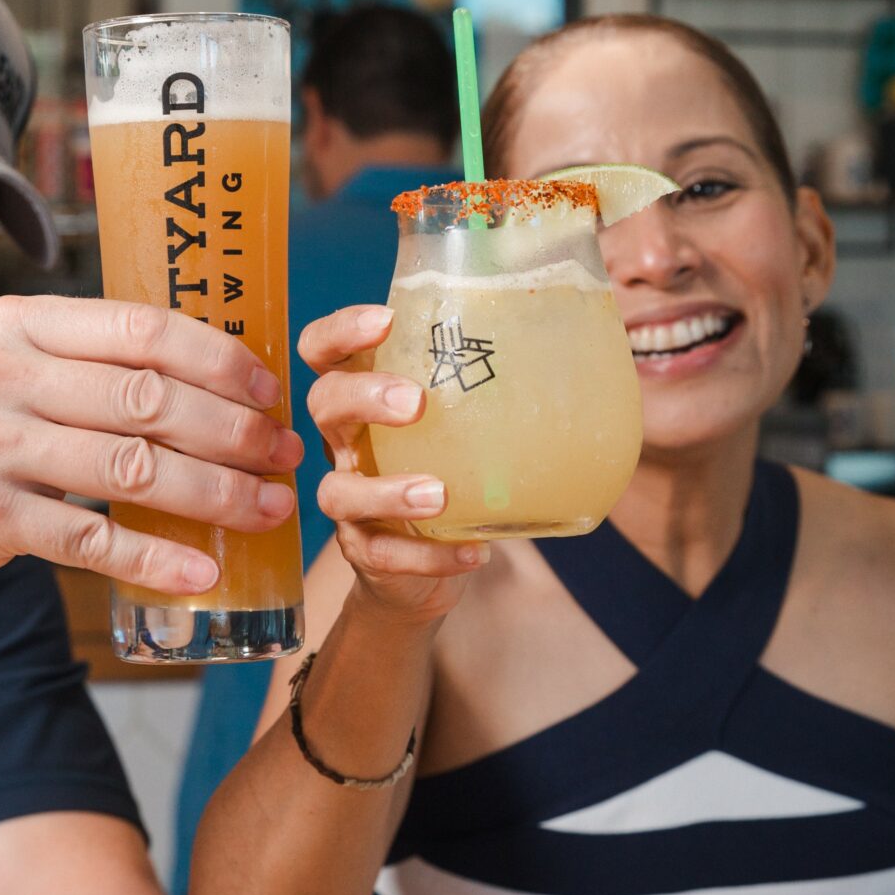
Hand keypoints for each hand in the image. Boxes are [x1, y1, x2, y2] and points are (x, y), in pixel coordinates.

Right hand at [0, 295, 301, 595]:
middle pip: (149, 400)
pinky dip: (156, 559)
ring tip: (267, 510)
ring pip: (133, 470)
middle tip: (284, 455)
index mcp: (19, 325)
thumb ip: (87, 363)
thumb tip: (216, 373)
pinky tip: (202, 570)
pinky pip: (92, 541)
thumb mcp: (6, 369)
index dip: (220, 359)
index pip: (143, 330)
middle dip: (234, 431)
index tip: (270, 390)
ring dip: (215, 494)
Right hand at [300, 303, 486, 626]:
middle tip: (416, 404)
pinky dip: (429, 556)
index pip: (326, 353)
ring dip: (388, 491)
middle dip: (363, 396)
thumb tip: (571, 358)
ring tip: (438, 494)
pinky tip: (474, 552)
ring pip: (338, 491)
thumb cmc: (445, 476)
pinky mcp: (365, 553)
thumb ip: (487, 396)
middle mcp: (344, 446)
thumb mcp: (459, 429)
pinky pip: (384, 555)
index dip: (342, 332)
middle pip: (323, 404)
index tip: (385, 320)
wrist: (418, 574)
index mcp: (362, 403)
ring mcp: (349, 503)